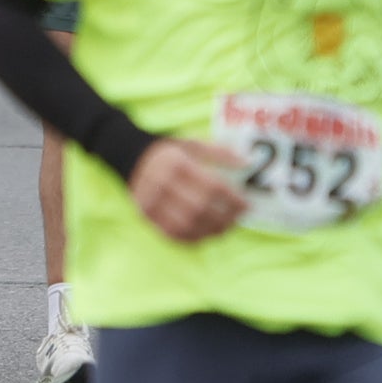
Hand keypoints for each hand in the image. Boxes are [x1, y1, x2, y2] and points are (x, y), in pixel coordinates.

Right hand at [127, 138, 247, 242]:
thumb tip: (248, 163)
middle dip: (225, 217)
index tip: (246, 204)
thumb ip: (220, 153)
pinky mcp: (145, 216)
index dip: (233, 199)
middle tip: (238, 218)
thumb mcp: (193, 145)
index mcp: (175, 163)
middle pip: (200, 209)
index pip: (211, 186)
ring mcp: (150, 202)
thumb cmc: (170, 153)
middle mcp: (161, 183)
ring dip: (211, 231)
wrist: (133, 159)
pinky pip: (173, 234)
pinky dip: (193, 238)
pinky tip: (206, 233)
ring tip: (225, 228)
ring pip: (187, 225)